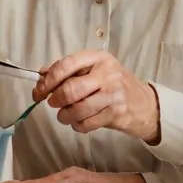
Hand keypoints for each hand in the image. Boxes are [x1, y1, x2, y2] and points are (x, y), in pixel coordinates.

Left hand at [35, 50, 160, 142]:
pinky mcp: (116, 114)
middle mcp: (107, 73)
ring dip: (64, 116)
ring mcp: (113, 94)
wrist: (144, 103)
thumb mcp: (93, 69)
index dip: (48, 80)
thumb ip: (67, 70)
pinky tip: (80, 121)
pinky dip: (77, 125)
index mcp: (98, 57)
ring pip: (76, 110)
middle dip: (55, 100)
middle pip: (69, 90)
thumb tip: (40, 75)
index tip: (38, 91)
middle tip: (53, 104)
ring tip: (65, 115)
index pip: (66, 65)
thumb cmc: (113, 84)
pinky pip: (86, 124)